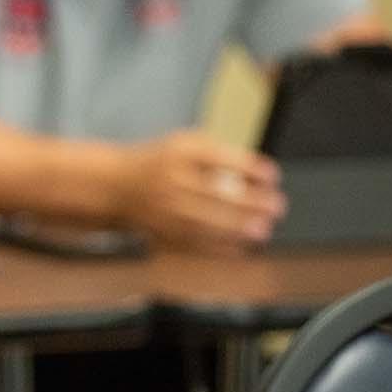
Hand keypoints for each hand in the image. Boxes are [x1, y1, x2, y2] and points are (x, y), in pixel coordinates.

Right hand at [119, 130, 286, 254]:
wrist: (115, 185)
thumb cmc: (158, 163)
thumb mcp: (184, 144)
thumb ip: (217, 154)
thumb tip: (258, 176)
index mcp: (178, 152)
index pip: (219, 157)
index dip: (249, 167)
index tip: (273, 176)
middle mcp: (169, 179)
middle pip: (214, 192)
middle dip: (250, 202)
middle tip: (276, 207)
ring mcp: (163, 207)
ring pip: (204, 221)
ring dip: (237, 228)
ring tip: (262, 230)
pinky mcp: (161, 230)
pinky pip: (193, 241)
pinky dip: (219, 247)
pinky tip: (240, 247)